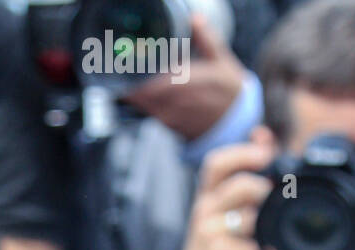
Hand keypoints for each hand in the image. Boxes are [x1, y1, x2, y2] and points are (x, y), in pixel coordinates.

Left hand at [123, 14, 245, 141]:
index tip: (131, 66)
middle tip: (120, 67)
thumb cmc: (228, 89)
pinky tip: (133, 92)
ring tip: (123, 79)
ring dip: (134, 93)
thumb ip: (207, 40)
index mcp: (199, 81)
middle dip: (135, 82)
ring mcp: (176, 116)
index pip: (166, 81)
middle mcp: (185, 101)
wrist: (234, 123)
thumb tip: (195, 18)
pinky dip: (140, 103)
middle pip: (151, 93)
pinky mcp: (170, 125)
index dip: (146, 78)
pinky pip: (150, 113)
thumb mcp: (223, 61)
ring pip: (147, 105)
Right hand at [161, 131, 276, 249]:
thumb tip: (262, 133)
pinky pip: (249, 248)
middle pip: (238, 185)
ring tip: (268, 233)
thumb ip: (242, 177)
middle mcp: (203, 213)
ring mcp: (207, 236)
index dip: (243, 152)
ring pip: (247, 217)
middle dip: (264, 190)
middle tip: (274, 201)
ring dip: (265, 223)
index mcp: (206, 198)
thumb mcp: (224, 212)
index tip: (267, 151)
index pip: (216, 163)